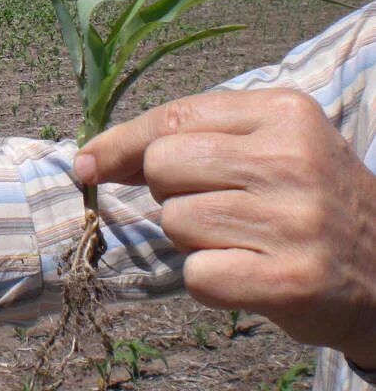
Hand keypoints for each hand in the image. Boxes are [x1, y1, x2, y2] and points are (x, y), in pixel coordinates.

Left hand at [75, 88, 375, 366]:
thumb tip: (90, 158)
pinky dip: (211, 279)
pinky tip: (251, 271)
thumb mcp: (265, 144)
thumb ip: (188, 139)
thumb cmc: (304, 197)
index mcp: (284, 112)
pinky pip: (197, 275)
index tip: (87, 162)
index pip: (173, 118)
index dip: (120, 143)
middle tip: (215, 201)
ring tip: (243, 237)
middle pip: (164, 166)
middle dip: (169, 190)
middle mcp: (292, 159)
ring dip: (194, 237)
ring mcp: (295, 220)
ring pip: (176, 222)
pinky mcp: (293, 280)